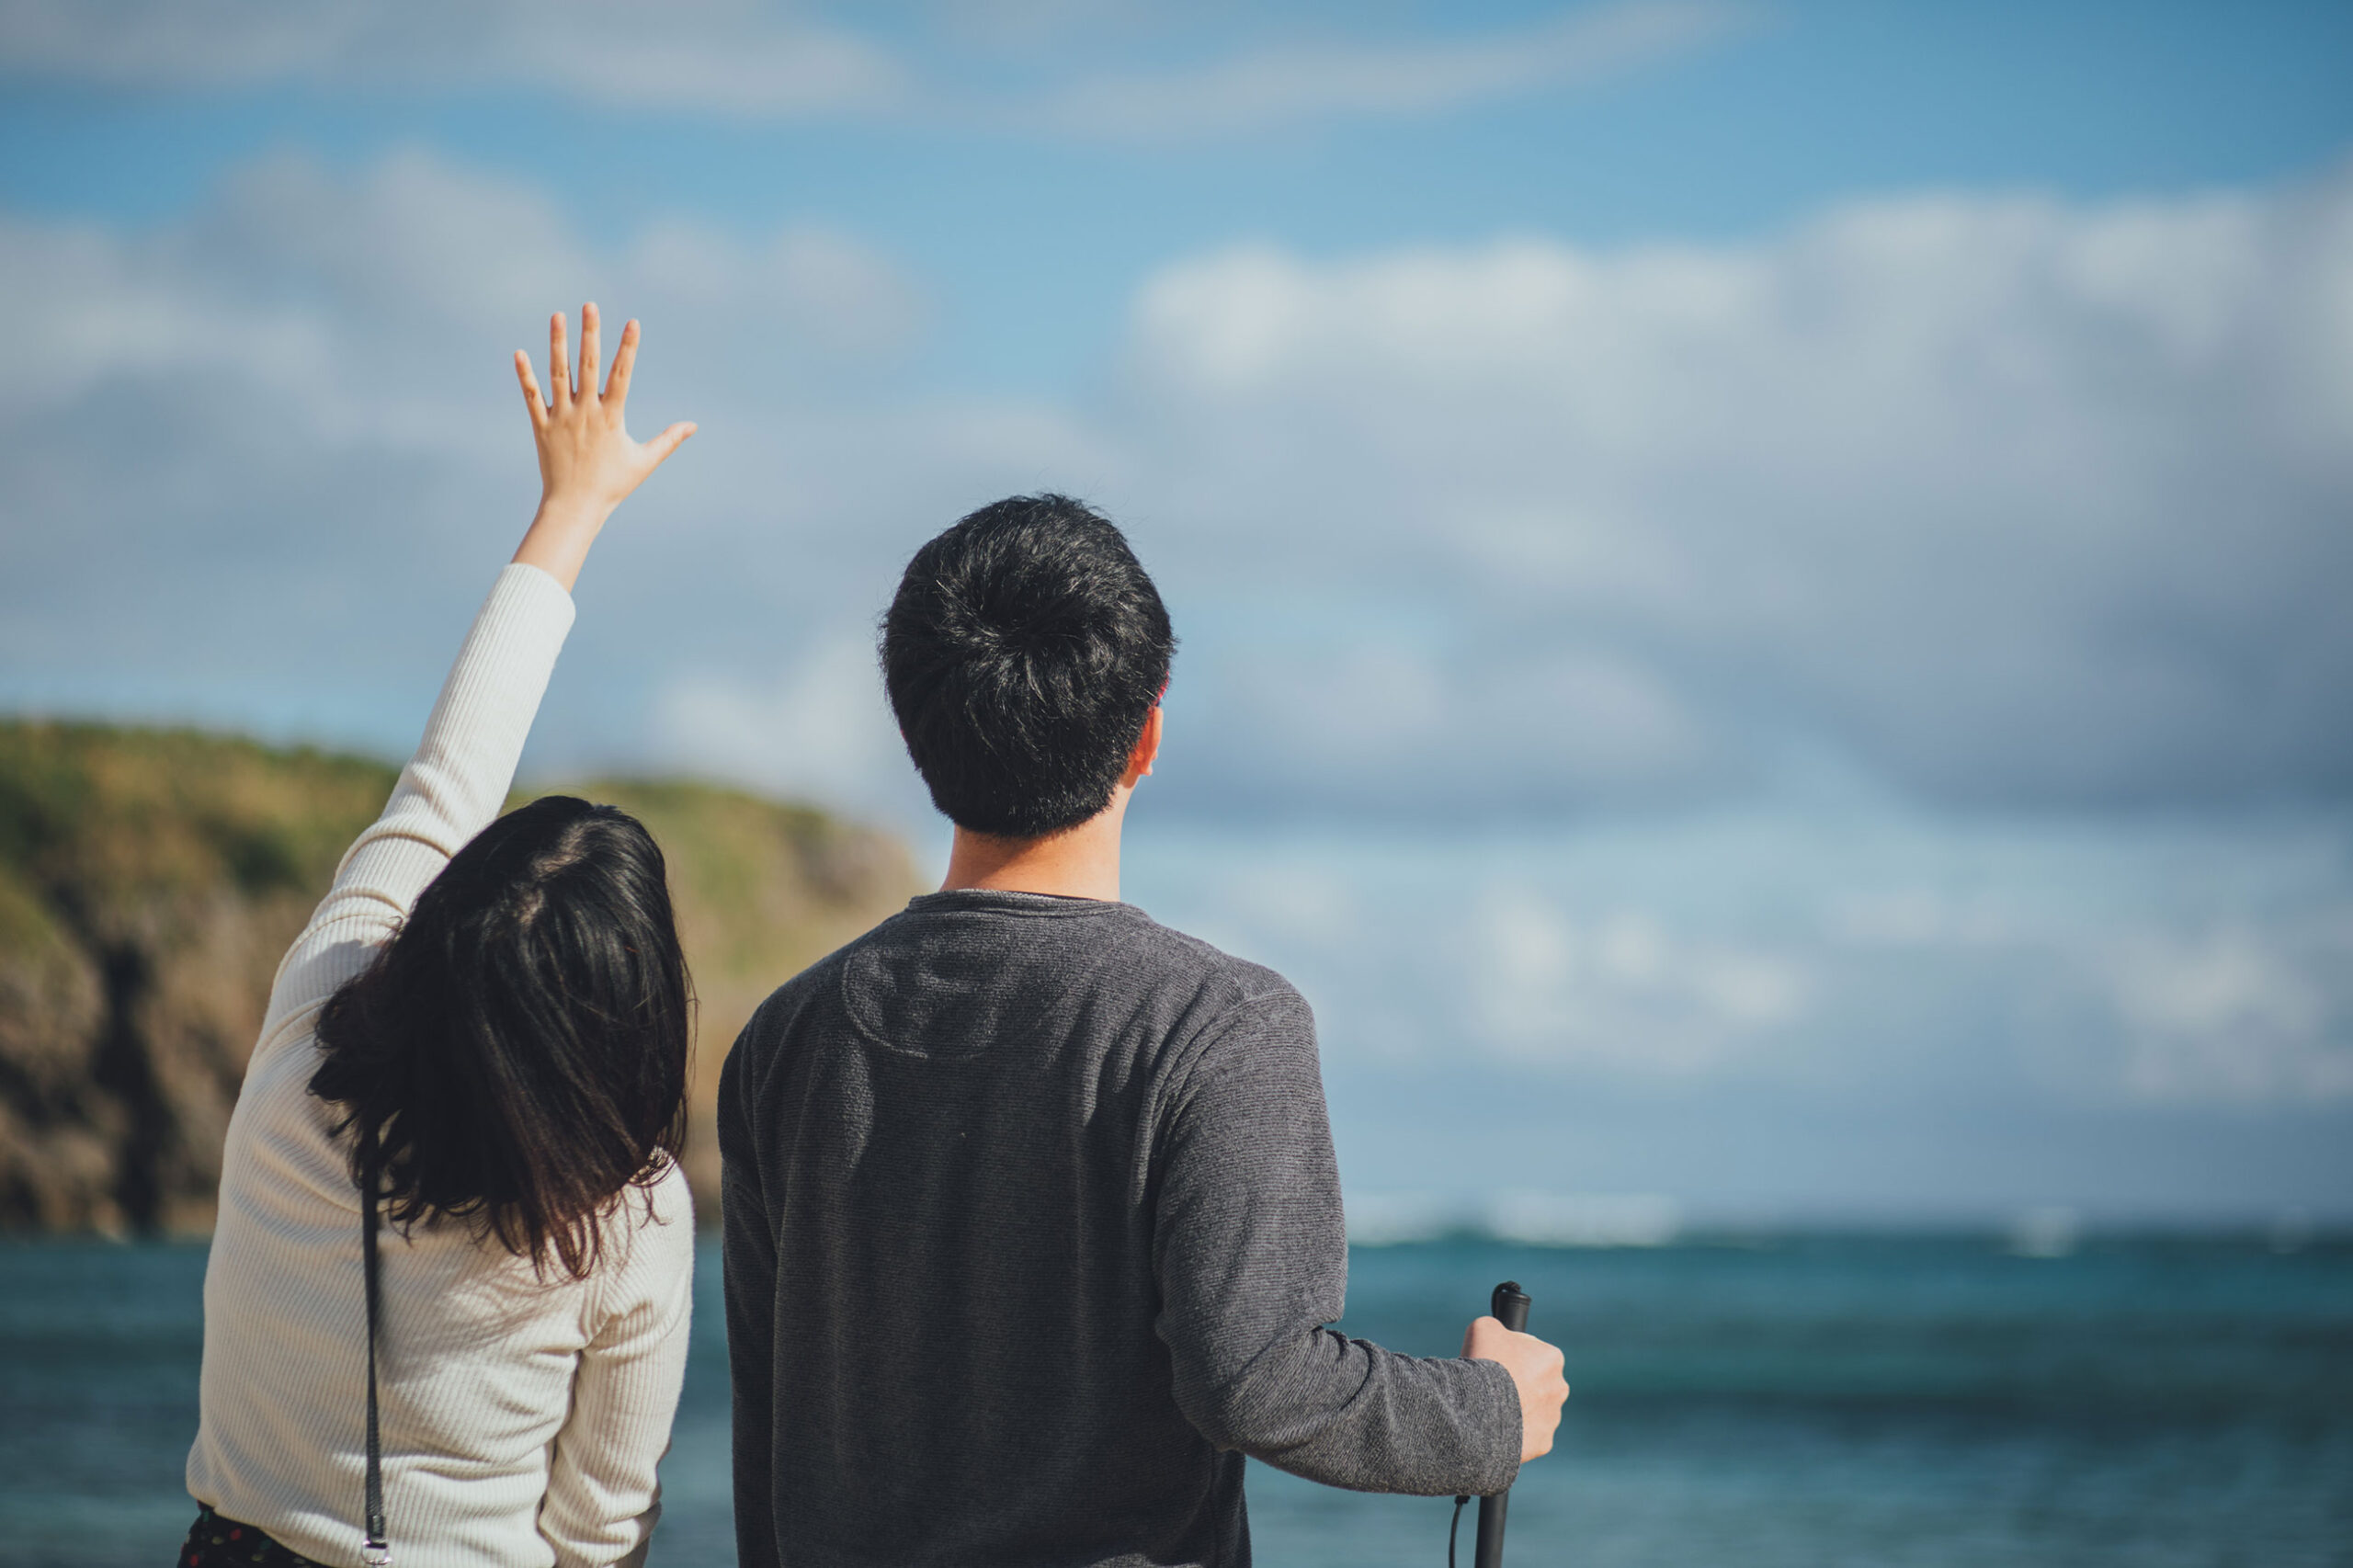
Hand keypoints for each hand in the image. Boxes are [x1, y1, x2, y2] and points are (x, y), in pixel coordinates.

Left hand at [510, 303, 695, 590]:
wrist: (575, 507)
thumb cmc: (613, 486)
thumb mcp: (644, 462)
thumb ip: (668, 440)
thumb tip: (693, 426)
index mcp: (612, 418)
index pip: (622, 375)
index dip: (628, 348)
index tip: (632, 323)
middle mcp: (586, 412)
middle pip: (589, 365)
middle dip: (590, 334)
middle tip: (590, 305)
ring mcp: (561, 418)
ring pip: (558, 374)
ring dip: (557, 343)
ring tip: (558, 315)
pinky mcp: (541, 426)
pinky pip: (532, 396)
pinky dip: (525, 375)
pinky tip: (520, 352)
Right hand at [1463, 1315, 1567, 1463]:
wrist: (1478, 1412)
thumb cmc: (1483, 1364)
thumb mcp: (1484, 1328)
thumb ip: (1497, 1328)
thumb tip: (1498, 1333)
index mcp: (1552, 1358)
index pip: (1535, 1352)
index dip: (1514, 1354)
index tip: (1498, 1359)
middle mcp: (1559, 1388)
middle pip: (1538, 1383)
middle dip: (1520, 1384)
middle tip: (1493, 1386)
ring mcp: (1553, 1418)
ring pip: (1535, 1410)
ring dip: (1519, 1409)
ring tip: (1492, 1409)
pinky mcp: (1544, 1442)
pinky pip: (1529, 1435)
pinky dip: (1516, 1432)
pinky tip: (1496, 1427)